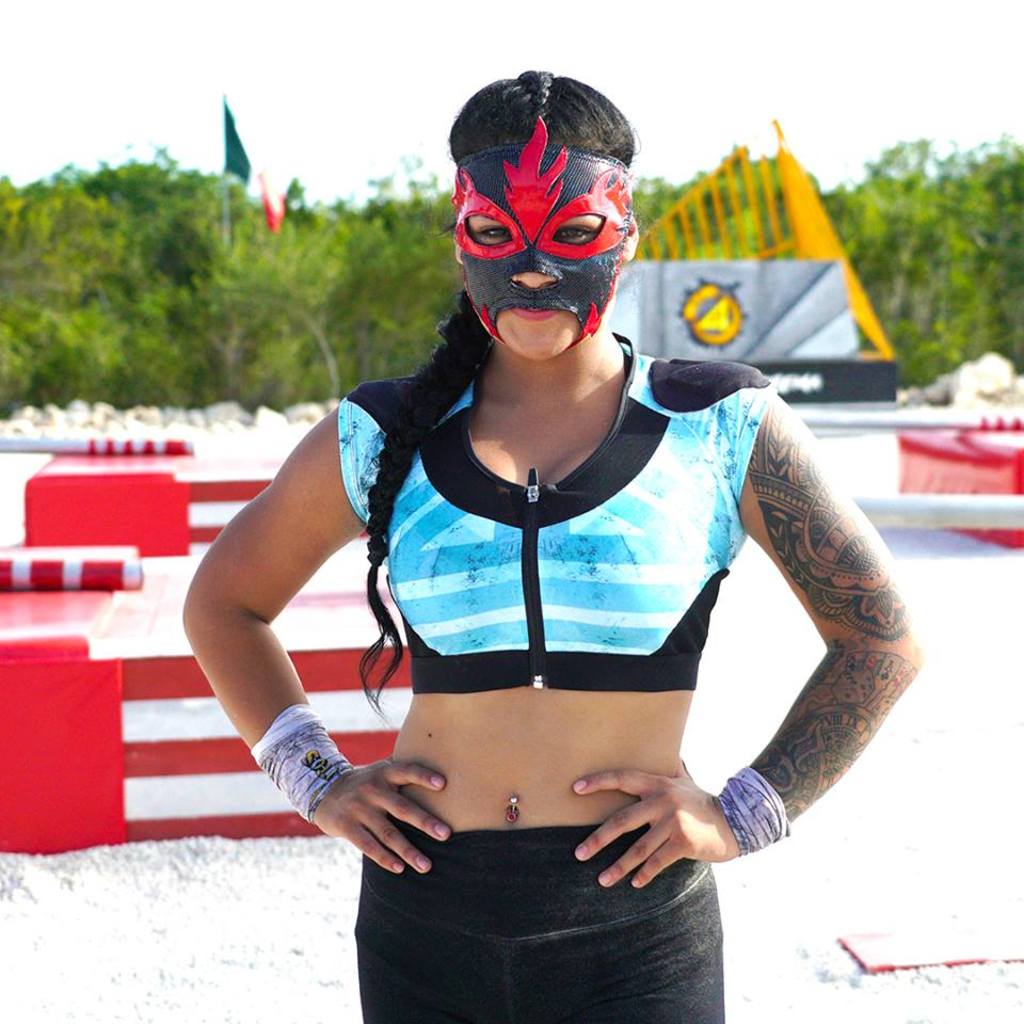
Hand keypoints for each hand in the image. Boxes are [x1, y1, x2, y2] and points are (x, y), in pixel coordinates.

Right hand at [312, 757, 452, 875]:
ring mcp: (359, 809)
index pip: (407, 771)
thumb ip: (405, 769)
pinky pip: (368, 845)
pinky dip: (384, 858)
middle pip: (402, 808)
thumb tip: (442, 763)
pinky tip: (400, 868)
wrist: (324, 791)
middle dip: (425, 822)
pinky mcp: (347, 827)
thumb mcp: (382, 769)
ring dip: (408, 851)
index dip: (424, 776)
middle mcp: (372, 789)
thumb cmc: (367, 782)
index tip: (443, 784)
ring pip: (387, 833)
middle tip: (446, 834)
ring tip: (426, 866)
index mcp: (385, 773)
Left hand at [571, 757, 740, 887]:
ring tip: (602, 880)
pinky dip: (645, 874)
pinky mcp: (683, 842)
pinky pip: (657, 861)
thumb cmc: (702, 802)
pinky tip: (635, 883)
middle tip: (580, 853)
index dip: (598, 782)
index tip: (575, 789)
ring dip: (618, 867)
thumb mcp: (684, 781)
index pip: (622, 778)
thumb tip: (667, 749)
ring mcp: (673, 822)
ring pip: (638, 848)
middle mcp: (662, 800)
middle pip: (622, 820)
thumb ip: (671, 769)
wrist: (735, 820)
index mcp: (658, 783)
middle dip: (598, 839)